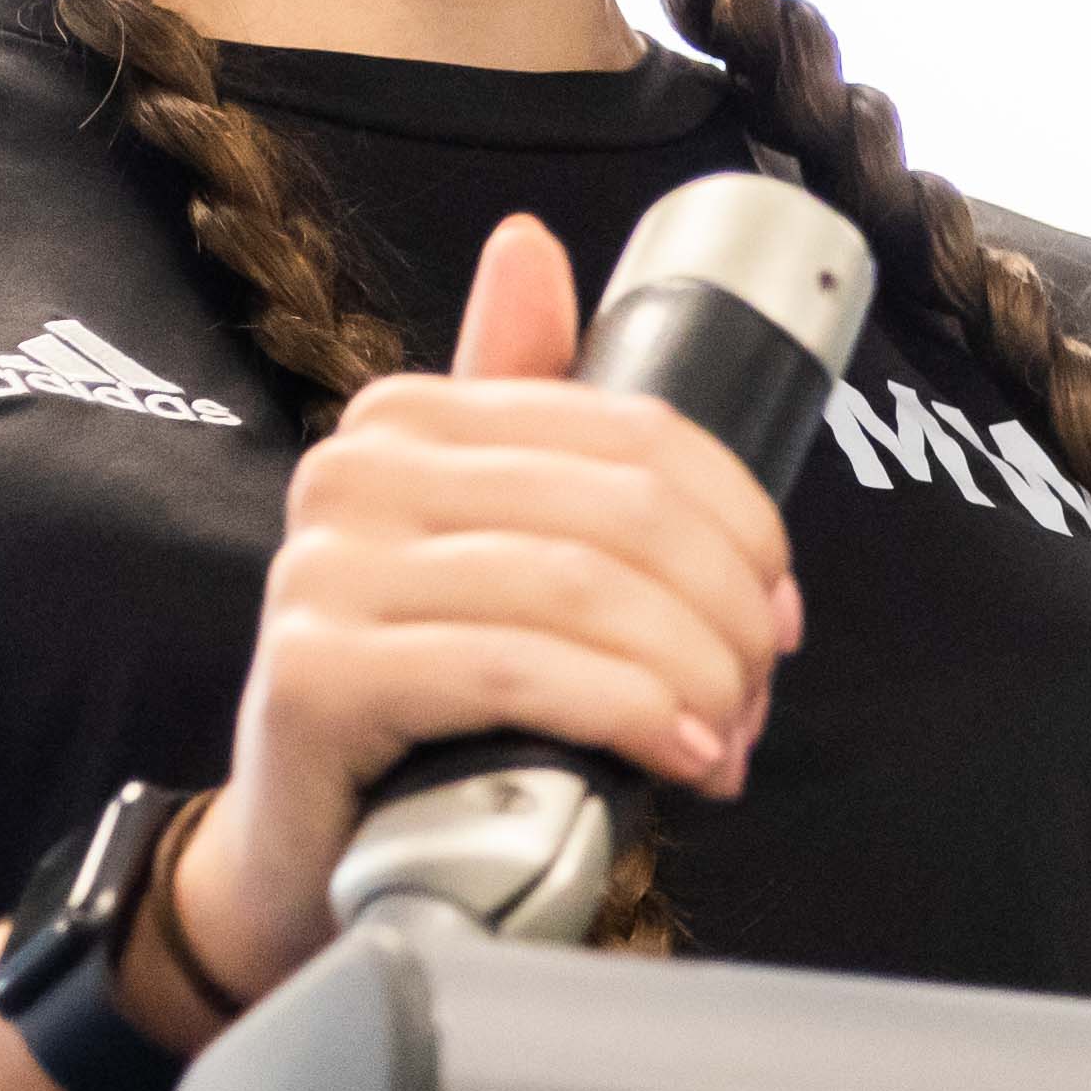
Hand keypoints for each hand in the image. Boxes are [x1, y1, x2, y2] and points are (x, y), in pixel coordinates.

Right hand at [157, 211, 804, 1006]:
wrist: (312, 845)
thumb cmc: (430, 696)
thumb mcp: (486, 540)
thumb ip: (521, 407)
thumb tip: (529, 245)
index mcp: (408, 419)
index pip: (635, 435)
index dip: (742, 526)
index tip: (778, 613)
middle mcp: (353, 473)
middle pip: (622, 514)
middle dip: (725, 615)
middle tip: (754, 695)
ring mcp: (323, 570)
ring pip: (582, 594)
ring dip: (693, 677)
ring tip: (724, 739)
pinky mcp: (318, 673)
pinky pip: (518, 672)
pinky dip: (627, 716)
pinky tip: (677, 759)